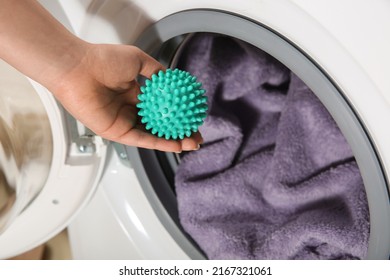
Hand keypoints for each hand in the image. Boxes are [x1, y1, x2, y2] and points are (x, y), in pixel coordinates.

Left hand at [48, 43, 202, 151]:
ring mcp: (125, 122)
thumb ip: (155, 70)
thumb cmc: (102, 60)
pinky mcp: (118, 133)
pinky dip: (160, 143)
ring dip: (174, 140)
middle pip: (160, 124)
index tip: (193, 115)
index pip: (161, 107)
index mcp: (135, 94)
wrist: (78, 68)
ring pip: (154, 135)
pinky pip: (143, 140)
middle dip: (180, 131)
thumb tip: (170, 78)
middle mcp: (131, 109)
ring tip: (192, 142)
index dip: (178, 112)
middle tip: (196, 134)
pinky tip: (176, 145)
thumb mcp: (137, 59)